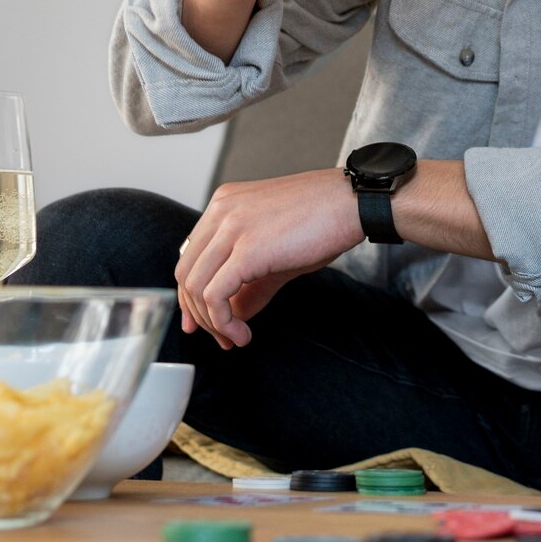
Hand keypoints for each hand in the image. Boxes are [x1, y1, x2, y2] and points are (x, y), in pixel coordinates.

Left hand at [173, 169, 362, 348]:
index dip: (191, 295)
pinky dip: (223, 322)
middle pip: (186, 273)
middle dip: (199, 314)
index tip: (204, 322)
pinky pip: (215, 296)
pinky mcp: (247, 249)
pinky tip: (243, 333)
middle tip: (223, 338)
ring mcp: (232, 227)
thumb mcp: (277, 252)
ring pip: (196, 287)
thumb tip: (233, 315)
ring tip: (236, 338)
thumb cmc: (324, 220)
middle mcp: (221, 211)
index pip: (191, 256)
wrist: (353, 203)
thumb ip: (250, 282)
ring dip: (212, 323)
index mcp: (224, 204)